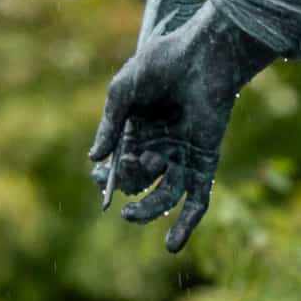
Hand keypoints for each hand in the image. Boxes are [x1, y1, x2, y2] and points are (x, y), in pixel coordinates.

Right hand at [87, 20, 238, 253]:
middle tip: (125, 175)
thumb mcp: (123, 91)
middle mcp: (161, 146)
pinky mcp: (206, 161)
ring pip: (165, 196)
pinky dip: (187, 224)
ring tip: (131, 213)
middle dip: (128, 187)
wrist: (203, 54)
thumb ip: (109, 125)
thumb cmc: (162, 63)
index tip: (100, 183)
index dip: (107, 179)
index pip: (118, 166)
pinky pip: (198, 200)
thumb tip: (95, 160)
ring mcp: (184, 155)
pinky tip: (172, 246)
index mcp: (137, 131)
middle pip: (140, 183)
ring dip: (147, 208)